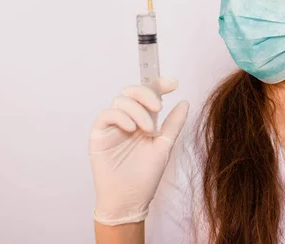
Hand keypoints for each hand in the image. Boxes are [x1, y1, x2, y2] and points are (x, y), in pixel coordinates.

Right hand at [89, 77, 188, 225]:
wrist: (130, 200)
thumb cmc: (145, 176)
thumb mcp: (165, 146)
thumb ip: (173, 124)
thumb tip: (185, 102)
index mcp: (143, 120)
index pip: (148, 95)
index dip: (159, 84)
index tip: (174, 83)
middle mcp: (127, 120)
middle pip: (132, 91)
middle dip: (146, 93)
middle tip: (158, 107)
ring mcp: (113, 127)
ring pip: (121, 100)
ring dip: (137, 110)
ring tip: (148, 130)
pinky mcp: (99, 135)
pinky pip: (106, 115)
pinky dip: (120, 117)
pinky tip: (132, 128)